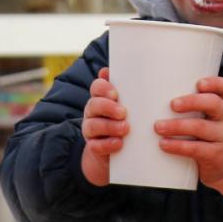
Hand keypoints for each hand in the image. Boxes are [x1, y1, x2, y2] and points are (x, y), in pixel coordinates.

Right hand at [79, 67, 127, 186]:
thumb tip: (129, 70)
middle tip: (123, 112)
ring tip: (125, 128)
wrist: (119, 150)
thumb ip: (131, 89)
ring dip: (109, 126)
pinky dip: (107, 144)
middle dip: (107, 107)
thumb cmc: (128, 120)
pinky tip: (119, 143)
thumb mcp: (131, 103)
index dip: (104, 88)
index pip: (96, 87)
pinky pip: (95, 145)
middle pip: (93, 105)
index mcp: (101, 98)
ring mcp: (91, 130)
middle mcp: (92, 112)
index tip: (116, 94)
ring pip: (93, 125)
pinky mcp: (94, 147)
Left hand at [154, 76, 222, 198]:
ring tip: (158, 126)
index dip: (215, 83)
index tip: (198, 83)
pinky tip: (164, 144)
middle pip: (214, 104)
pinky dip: (177, 145)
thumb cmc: (210, 134)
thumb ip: (194, 106)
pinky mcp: (216, 155)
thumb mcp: (211, 117)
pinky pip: (196, 149)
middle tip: (172, 104)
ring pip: (201, 127)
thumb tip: (154, 95)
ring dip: (177, 126)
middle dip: (192, 102)